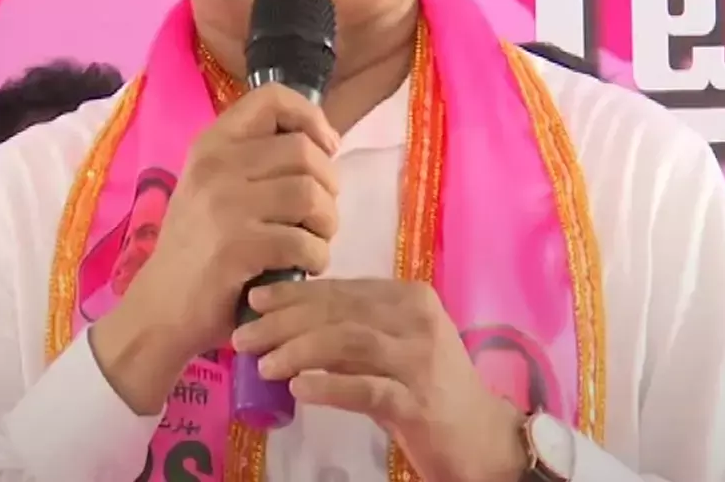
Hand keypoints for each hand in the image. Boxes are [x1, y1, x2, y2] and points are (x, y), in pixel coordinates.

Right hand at [98, 84, 341, 407]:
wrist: (159, 311)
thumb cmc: (199, 249)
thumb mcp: (215, 189)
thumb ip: (258, 161)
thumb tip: (323, 143)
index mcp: (211, 145)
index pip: (272, 98)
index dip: (311, 117)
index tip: (325, 147)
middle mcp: (216, 166)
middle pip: (305, 151)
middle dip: (329, 184)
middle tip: (318, 214)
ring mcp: (225, 206)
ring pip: (312, 195)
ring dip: (327, 224)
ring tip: (313, 242)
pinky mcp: (238, 248)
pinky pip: (305, 241)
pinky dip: (316, 258)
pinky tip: (303, 268)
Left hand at [232, 279, 529, 481]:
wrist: (481, 436)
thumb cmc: (431, 388)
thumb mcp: (395, 348)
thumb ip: (355, 331)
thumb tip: (288, 324)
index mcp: (411, 299)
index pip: (343, 289)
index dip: (294, 294)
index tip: (254, 301)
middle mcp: (418, 321)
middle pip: (340, 312)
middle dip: (284, 321)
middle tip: (243, 337)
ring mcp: (420, 360)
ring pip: (349, 343)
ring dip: (298, 351)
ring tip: (263, 365)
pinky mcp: (418, 402)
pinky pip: (367, 389)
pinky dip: (329, 387)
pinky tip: (298, 389)